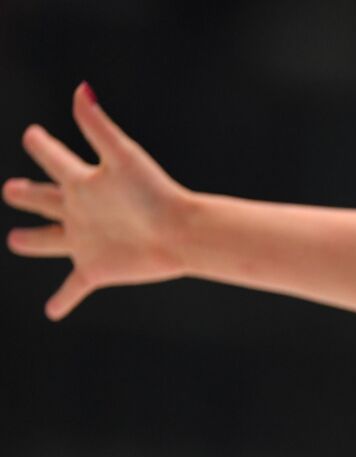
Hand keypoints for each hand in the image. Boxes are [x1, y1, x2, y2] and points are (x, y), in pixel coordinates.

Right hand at [4, 83, 192, 319]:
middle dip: (28, 195)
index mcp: (84, 182)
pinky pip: (74, 287)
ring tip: (17, 240)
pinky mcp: (97, 269)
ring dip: (33, 241)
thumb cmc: (154, 193)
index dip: (42, 146)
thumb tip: (81, 89)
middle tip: (11, 189)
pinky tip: (52, 312)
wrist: (182, 233)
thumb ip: (98, 126)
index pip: (55, 160)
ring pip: (51, 241)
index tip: (34, 136)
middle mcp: (81, 210)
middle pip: (46, 200)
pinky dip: (63, 300)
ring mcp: (87, 241)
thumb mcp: (122, 156)